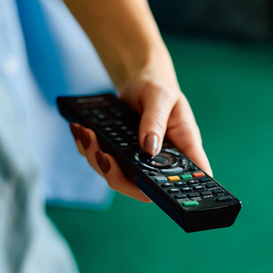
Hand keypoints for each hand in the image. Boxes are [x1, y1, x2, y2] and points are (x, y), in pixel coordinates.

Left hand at [69, 73, 211, 202]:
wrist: (139, 80)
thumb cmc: (158, 86)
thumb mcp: (160, 97)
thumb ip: (156, 121)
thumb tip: (150, 148)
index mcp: (184, 147)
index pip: (191, 179)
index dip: (178, 193)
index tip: (154, 187)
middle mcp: (163, 161)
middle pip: (145, 188)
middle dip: (118, 177)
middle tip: (103, 155)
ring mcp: (141, 161)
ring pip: (119, 178)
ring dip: (98, 160)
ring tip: (86, 134)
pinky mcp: (123, 156)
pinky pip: (104, 163)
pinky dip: (89, 149)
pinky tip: (81, 131)